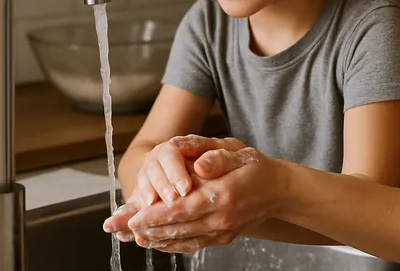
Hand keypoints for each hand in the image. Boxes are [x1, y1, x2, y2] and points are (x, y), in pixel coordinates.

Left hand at [103, 136, 246, 239]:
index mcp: (222, 196)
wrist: (278, 191)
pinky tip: (157, 240)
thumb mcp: (239, 154)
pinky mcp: (223, 238)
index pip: (180, 210)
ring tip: (133, 236)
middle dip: (145, 229)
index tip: (132, 217)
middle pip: (176, 228)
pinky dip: (172, 244)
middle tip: (120, 229)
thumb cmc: (255, 168)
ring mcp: (222, 232)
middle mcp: (220, 219)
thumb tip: (199, 164)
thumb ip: (217, 158)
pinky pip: (192, 245)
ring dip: (155, 239)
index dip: (153, 215)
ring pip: (181, 240)